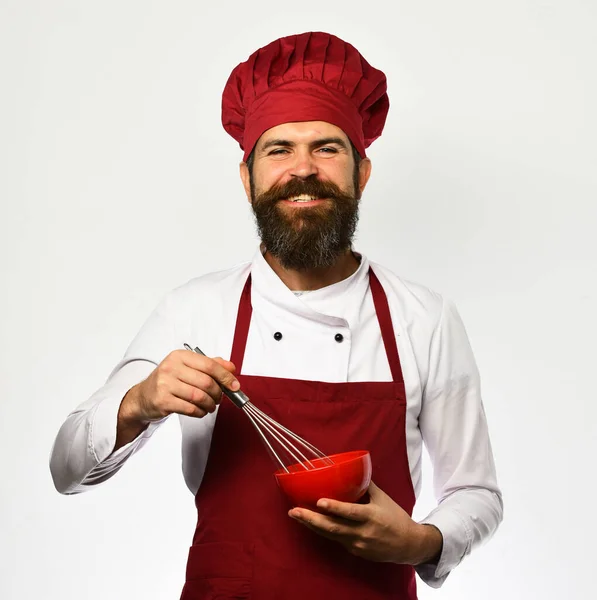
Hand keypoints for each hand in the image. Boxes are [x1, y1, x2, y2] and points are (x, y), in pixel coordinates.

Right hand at [114, 350, 238, 450]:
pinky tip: (200, 411)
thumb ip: (210, 365)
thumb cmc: (169, 381)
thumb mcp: (188, 368)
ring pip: (199, 396)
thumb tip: (231, 368)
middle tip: (219, 398)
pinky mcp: (162, 401)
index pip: (209, 365)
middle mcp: (171, 367)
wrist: (143, 396)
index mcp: (180, 356)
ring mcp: (165, 384)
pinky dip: (200, 412)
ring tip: (210, 406)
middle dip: (218, 393)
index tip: (235, 385)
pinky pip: (190, 408)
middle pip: (206, 382)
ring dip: (210, 404)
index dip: (225, 376)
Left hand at [288, 481, 442, 564]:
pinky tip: (311, 523)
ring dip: (311, 525)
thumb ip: (367, 485)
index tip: (319, 501)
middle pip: (333, 528)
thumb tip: (353, 468)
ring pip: (330, 535)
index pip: (350, 512)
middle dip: (311, 519)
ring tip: (296, 515)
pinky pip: (336, 540)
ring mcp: (357, 545)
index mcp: (371, 517)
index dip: (334, 508)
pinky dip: (323, 531)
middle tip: (294, 511)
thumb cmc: (396, 518)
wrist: (409, 545)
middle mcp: (362, 532)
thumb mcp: (383, 499)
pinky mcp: (355, 552)